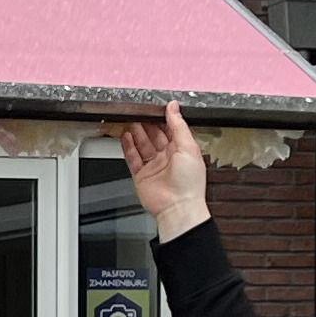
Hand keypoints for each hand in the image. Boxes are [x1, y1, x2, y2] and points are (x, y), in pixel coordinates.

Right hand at [114, 111, 210, 240]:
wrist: (177, 208)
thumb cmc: (189, 183)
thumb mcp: (188, 147)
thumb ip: (179, 126)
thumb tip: (174, 108)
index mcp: (182, 150)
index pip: (171, 129)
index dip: (163, 119)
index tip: (155, 108)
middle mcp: (168, 157)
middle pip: (155, 136)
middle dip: (147, 124)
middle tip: (140, 113)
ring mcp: (154, 166)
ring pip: (142, 145)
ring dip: (137, 133)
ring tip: (131, 121)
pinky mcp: (142, 175)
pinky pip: (133, 158)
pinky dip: (129, 147)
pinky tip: (126, 137)